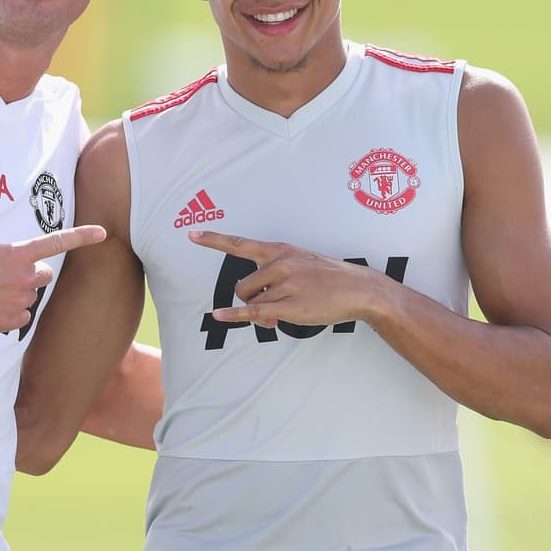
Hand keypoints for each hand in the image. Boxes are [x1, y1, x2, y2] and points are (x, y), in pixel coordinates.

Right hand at [0, 225, 105, 332]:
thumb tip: (0, 258)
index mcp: (17, 254)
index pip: (57, 242)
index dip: (82, 237)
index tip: (103, 234)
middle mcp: (23, 277)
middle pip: (44, 275)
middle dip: (32, 275)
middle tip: (7, 276)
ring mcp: (19, 301)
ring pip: (29, 297)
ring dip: (15, 295)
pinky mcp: (11, 322)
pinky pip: (21, 317)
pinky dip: (8, 314)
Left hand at [188, 229, 386, 327]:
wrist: (359, 289)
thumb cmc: (329, 276)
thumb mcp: (302, 261)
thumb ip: (275, 272)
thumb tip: (258, 300)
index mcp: (280, 250)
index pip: (241, 243)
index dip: (214, 240)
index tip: (191, 234)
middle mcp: (279, 264)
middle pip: (242, 285)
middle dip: (249, 298)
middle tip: (271, 306)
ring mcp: (285, 285)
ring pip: (250, 301)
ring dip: (258, 312)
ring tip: (279, 314)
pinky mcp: (290, 307)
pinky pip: (254, 312)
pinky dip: (234, 315)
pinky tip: (218, 316)